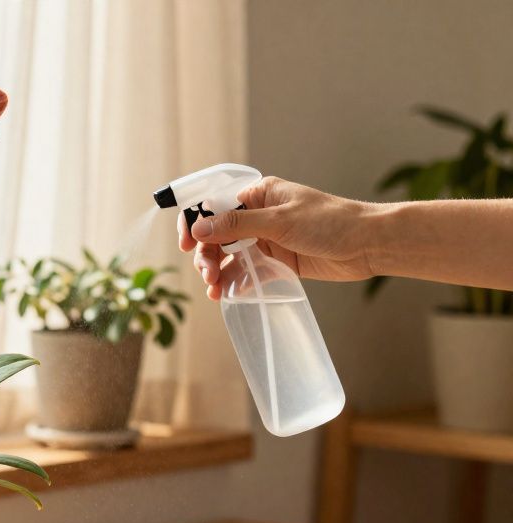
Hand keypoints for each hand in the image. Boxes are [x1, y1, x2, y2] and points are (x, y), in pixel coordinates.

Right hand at [178, 177, 376, 300]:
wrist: (368, 245)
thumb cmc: (330, 222)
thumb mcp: (280, 220)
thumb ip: (237, 224)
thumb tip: (198, 228)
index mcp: (257, 196)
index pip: (214, 206)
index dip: (195, 224)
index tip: (186, 245)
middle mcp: (258, 216)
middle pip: (217, 235)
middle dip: (207, 255)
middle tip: (208, 275)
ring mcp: (267, 240)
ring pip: (229, 256)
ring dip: (218, 272)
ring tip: (214, 289)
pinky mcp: (277, 262)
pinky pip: (247, 273)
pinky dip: (235, 283)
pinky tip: (228, 294)